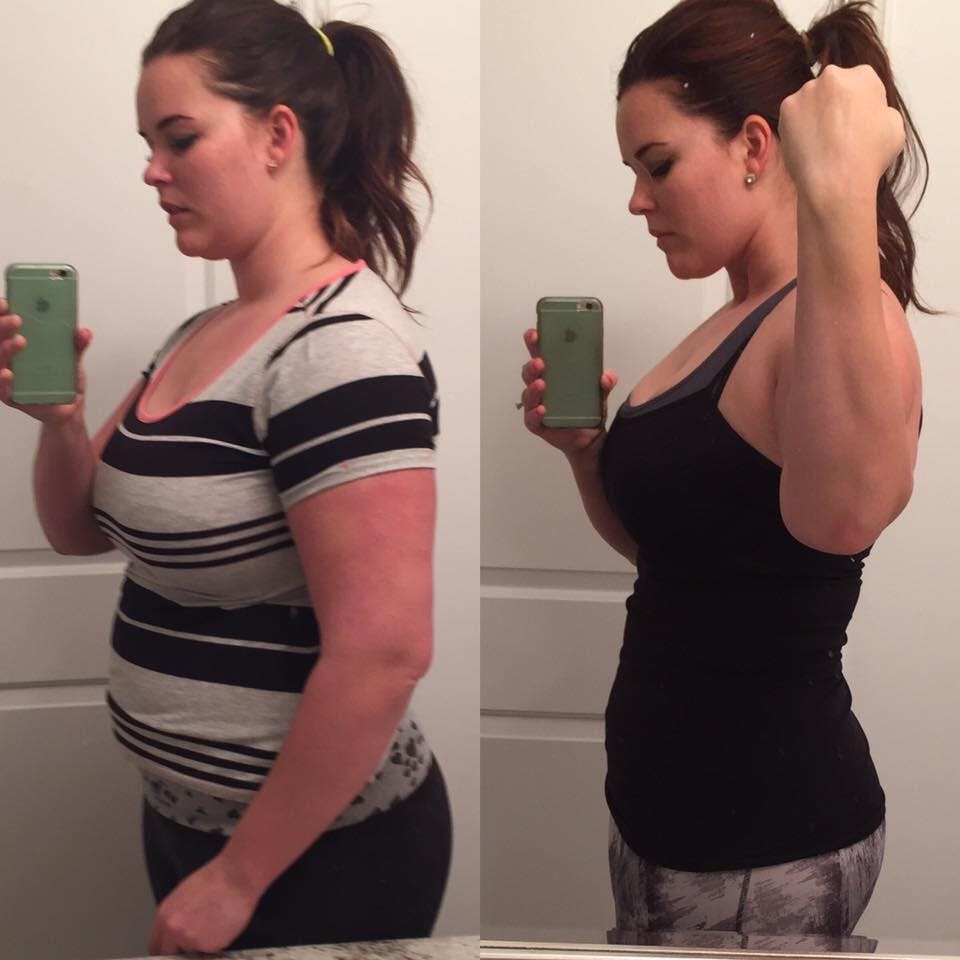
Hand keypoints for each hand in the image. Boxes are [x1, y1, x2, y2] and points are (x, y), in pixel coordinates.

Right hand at [0, 297, 91, 424]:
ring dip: (4, 348)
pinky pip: (1, 387)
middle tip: (17, 319)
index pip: (3, 325)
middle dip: (2, 326)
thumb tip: (83, 332)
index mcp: (17, 343)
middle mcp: (8, 357)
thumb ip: (77, 344)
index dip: (0, 312)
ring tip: (21, 341)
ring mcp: (6, 376)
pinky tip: (8, 373)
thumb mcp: (72, 358)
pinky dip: (2, 379)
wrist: (68, 407)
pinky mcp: (10, 395)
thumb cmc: (63, 379)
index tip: (6, 303)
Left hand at [148, 855, 259, 955]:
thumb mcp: (183, 895)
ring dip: (201, 944)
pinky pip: (211, 950)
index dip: (165, 948)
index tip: (171, 950)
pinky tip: (223, 924)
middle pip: (170, 954)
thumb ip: (174, 918)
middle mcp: (174, 931)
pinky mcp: (209, 946)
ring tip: (214, 921)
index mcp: (164, 917)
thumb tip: (173, 932)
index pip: (155, 947)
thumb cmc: (215, 879)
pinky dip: (217, 941)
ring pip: (193, 952)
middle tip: (196, 937)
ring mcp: (191, 940)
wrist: (236, 876)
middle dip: (181, 949)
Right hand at [520, 328, 617, 457]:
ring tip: (541, 383)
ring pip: (528, 394)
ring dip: (532, 388)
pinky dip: (535, 413)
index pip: (540, 353)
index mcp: (554, 374)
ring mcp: (538, 405)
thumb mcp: (599, 394)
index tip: (535, 333)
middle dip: (532, 364)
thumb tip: (607, 376)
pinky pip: (531, 418)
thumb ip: (605, 383)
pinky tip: (543, 409)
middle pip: (529, 372)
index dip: (535, 343)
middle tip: (540, 361)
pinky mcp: (538, 424)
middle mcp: (542, 388)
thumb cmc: (587, 411)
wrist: (590, 441)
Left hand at [779, 64, 904, 201]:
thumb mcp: (894, 124)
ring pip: (810, 102)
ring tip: (820, 144)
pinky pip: (792, 116)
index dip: (859, 106)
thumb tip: (868, 112)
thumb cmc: (869, 156)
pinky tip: (806, 146)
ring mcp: (806, 91)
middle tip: (836, 134)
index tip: (857, 123)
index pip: (860, 84)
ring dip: (814, 116)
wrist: (835, 180)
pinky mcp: (786, 109)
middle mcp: (833, 75)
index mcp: (863, 75)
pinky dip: (797, 128)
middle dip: (834, 107)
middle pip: (832, 89)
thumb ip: (879, 109)